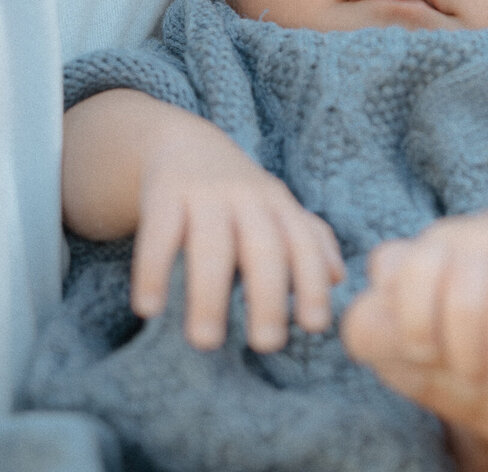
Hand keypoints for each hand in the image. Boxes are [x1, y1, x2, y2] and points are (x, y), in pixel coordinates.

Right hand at [63, 91, 343, 351]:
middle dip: (269, 295)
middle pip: (264, 247)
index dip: (311, 281)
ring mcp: (204, 195)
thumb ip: (307, 240)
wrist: (183, 143)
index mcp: (278, 206)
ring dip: (210, 293)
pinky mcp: (164, 194)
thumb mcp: (276, 208)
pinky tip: (149, 308)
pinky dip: (154, 269)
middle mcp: (246, 198)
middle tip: (266, 344)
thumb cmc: (239, 194)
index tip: (314, 326)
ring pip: (212, 245)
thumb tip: (337, 277)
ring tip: (205, 341)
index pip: (303, 244)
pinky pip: (160, 233)